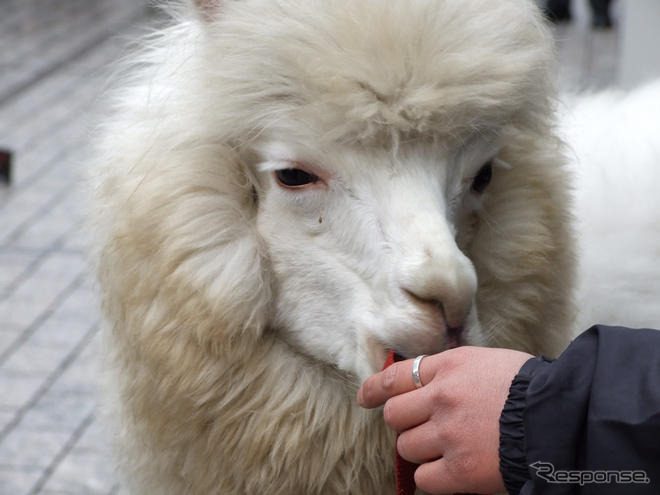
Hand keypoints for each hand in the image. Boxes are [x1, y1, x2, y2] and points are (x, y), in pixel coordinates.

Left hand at [357, 346, 532, 493]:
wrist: (563, 417)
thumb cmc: (531, 388)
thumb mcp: (487, 362)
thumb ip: (452, 371)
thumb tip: (424, 381)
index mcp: (449, 366)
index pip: (395, 377)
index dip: (374, 389)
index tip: (365, 398)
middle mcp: (442, 397)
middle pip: (394, 415)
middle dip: (405, 424)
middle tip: (424, 428)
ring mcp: (449, 433)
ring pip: (406, 447)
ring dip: (421, 451)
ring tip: (447, 449)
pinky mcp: (460, 469)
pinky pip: (424, 479)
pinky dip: (433, 478)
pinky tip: (451, 472)